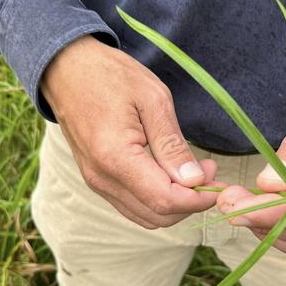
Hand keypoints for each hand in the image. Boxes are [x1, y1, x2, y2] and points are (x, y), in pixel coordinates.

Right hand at [41, 35, 219, 228]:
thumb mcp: (153, 99)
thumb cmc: (110, 75)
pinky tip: (172, 175)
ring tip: (194, 172)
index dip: (198, 198)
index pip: (165, 200)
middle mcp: (102, 179)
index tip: (219, 179)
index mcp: (115, 157)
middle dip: (191, 202)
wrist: (66, 68)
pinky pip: (134, 206)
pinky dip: (159, 200)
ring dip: (176, 203)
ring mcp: (97, 183)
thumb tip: (195, 180)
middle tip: (209, 170)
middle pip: (158, 215)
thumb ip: (173, 145)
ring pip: (147, 216)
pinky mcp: (98, 181)